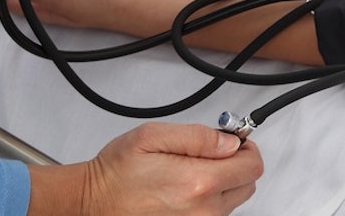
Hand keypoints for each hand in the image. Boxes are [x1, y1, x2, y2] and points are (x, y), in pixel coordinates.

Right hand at [29, 124, 262, 215]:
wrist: (93, 202)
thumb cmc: (118, 171)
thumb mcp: (154, 136)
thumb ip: (199, 137)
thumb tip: (230, 141)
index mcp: (197, 182)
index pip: (252, 165)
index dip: (245, 146)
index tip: (232, 139)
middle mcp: (203, 210)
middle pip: (248, 184)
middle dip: (236, 163)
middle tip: (213, 151)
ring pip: (233, 199)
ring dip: (223, 181)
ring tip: (192, 169)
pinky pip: (215, 213)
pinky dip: (209, 198)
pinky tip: (186, 187)